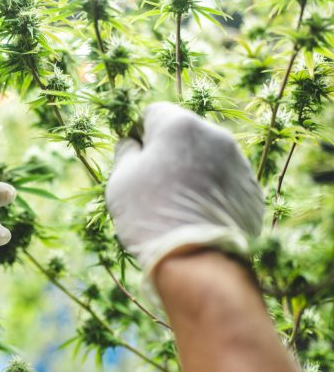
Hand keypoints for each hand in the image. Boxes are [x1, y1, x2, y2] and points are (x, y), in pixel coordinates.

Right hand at [106, 102, 263, 287]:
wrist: (195, 259)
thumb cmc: (149, 215)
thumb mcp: (120, 181)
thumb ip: (125, 152)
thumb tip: (131, 142)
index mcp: (179, 125)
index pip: (153, 113)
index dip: (139, 135)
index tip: (133, 160)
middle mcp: (215, 134)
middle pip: (184, 134)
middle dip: (169, 153)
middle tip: (153, 187)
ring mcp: (238, 162)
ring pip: (207, 157)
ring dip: (192, 171)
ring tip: (177, 207)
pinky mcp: (251, 190)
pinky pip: (225, 182)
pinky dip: (211, 192)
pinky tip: (197, 217)